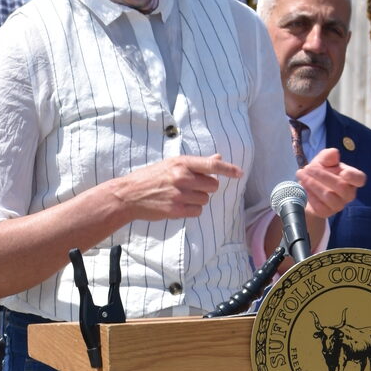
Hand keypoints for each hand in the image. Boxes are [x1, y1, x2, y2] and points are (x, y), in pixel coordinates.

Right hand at [111, 154, 242, 221]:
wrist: (130, 195)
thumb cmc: (152, 177)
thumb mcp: (172, 164)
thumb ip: (197, 164)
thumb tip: (218, 159)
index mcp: (181, 163)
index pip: (211, 165)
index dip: (228, 170)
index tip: (239, 173)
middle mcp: (182, 177)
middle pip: (212, 186)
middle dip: (205, 188)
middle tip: (190, 187)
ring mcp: (179, 194)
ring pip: (205, 200)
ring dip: (197, 200)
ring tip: (181, 196)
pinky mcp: (176, 209)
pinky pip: (197, 211)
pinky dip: (192, 210)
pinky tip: (178, 205)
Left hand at [297, 146, 365, 219]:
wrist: (308, 189)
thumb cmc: (320, 172)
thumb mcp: (322, 160)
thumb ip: (328, 156)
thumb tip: (334, 153)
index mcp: (351, 179)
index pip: (359, 179)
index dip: (353, 177)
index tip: (343, 172)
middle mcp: (348, 193)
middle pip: (341, 186)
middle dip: (322, 175)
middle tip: (308, 168)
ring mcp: (339, 204)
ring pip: (329, 196)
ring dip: (313, 184)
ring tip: (302, 176)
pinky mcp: (328, 212)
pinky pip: (320, 206)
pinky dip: (310, 195)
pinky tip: (304, 188)